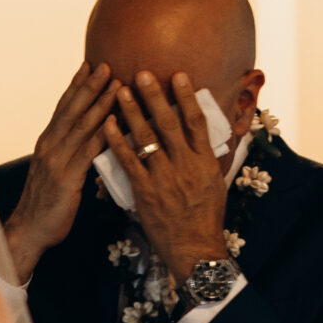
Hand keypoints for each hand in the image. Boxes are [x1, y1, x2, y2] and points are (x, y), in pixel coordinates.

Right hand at [2, 62, 118, 282]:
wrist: (28, 231)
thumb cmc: (46, 204)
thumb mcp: (56, 172)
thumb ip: (68, 153)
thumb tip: (85, 141)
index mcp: (47, 142)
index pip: (63, 107)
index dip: (77, 85)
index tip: (90, 64)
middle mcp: (50, 146)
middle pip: (72, 109)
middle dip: (89, 85)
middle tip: (105, 64)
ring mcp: (57, 161)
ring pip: (81, 126)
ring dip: (100, 103)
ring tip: (115, 84)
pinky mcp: (67, 179)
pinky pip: (87, 152)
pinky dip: (101, 135)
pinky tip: (114, 123)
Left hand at [103, 72, 229, 284]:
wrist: (194, 249)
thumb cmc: (205, 217)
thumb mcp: (215, 183)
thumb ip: (206, 157)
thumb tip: (203, 134)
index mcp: (205, 162)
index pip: (197, 122)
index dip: (187, 97)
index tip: (178, 75)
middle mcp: (186, 166)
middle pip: (169, 124)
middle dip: (154, 96)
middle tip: (141, 73)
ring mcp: (165, 178)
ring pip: (146, 139)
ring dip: (132, 113)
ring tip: (120, 91)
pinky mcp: (146, 192)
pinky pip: (129, 162)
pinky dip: (117, 142)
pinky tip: (108, 125)